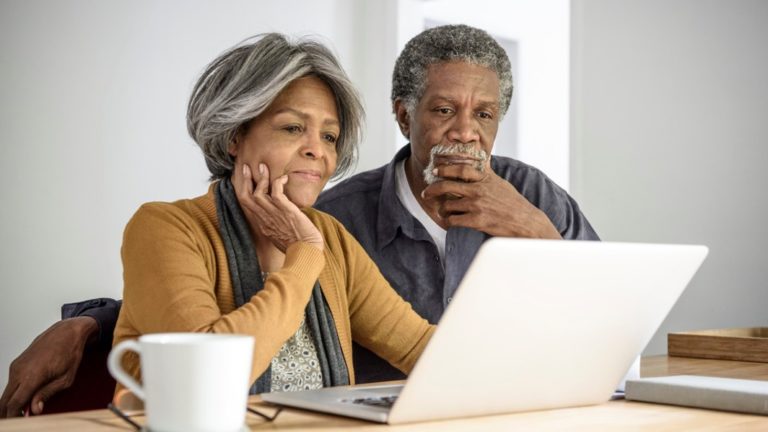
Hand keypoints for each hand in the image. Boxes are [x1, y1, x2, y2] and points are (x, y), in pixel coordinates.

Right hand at [0, 317, 96, 416]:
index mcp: (31, 376)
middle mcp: (19, 370)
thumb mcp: (66, 378)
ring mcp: (16, 365)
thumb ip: (47, 394)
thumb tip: (34, 410)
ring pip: (7, 392)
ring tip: (26, 409)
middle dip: (9, 413)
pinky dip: (15, 392)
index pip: (14, 404)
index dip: (15, 416)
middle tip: (20, 419)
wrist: (67, 331)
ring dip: (12, 402)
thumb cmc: (70, 353)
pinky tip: (27, 396)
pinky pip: (11, 382)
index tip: (21, 422)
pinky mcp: (16, 363)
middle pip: (4, 400)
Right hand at [237, 163, 323, 251]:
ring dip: (261, 178)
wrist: (307, 253)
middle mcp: (265, 219)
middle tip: (246, 167)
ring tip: (264, 167)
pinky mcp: (286, 211)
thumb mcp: (281, 235)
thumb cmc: (299, 245)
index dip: (243, 190)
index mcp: (263, 224)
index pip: (247, 205)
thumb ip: (277, 224)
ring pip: (258, 193)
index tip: (245, 178)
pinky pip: (277, 192)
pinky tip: (284, 177)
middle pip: (246, 197)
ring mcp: (274, 215)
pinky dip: (278, 182)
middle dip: (244, 180)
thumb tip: (281, 215)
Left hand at [422, 164, 561, 238]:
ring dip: (443, 210)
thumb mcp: (501, 183)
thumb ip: (488, 174)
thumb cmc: (514, 203)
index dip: (446, 169)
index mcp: (485, 179)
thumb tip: (483, 160)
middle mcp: (479, 190)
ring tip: (443, 212)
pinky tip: (450, 222)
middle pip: (447, 186)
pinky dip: (449, 222)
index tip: (436, 171)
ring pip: (448, 205)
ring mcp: (477, 206)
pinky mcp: (477, 221)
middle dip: (433, 189)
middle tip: (426, 193)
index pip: (461, 169)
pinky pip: (454, 220)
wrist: (526, 222)